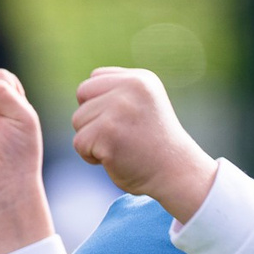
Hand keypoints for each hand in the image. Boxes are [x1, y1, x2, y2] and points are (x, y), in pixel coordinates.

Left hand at [71, 68, 215, 221]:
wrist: (175, 174)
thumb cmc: (155, 144)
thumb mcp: (143, 105)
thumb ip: (118, 93)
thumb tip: (83, 91)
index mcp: (140, 79)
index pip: (94, 79)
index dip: (99, 104)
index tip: (122, 122)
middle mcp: (130, 88)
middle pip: (82, 94)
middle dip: (91, 118)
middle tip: (116, 135)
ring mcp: (118, 109)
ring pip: (78, 119)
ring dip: (91, 138)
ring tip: (118, 147)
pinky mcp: (107, 133)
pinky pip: (79, 143)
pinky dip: (91, 156)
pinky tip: (114, 158)